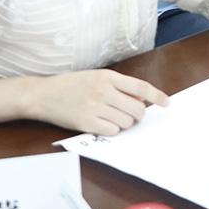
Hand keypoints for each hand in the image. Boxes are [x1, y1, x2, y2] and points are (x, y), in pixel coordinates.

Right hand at [24, 69, 168, 135]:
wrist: (42, 94)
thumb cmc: (71, 85)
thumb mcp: (96, 77)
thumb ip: (119, 86)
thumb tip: (141, 98)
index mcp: (108, 76)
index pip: (141, 87)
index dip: (157, 96)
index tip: (166, 103)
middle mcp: (103, 91)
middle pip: (136, 109)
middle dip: (138, 115)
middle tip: (130, 115)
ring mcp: (95, 107)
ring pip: (126, 122)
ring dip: (124, 124)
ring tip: (111, 118)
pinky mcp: (86, 123)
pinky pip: (112, 132)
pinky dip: (112, 131)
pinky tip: (102, 125)